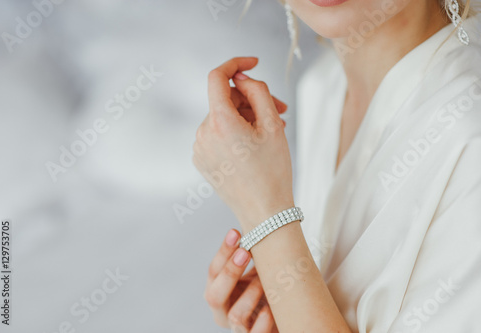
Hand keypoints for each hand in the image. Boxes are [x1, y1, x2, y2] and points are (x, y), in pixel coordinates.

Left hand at [193, 57, 293, 231]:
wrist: (264, 212)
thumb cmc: (272, 171)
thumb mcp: (273, 124)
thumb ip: (258, 90)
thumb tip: (242, 78)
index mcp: (219, 122)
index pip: (217, 77)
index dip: (236, 64)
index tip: (253, 63)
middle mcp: (202, 133)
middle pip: (226, 100)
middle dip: (252, 100)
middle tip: (280, 110)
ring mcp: (199, 148)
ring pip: (222, 117)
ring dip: (246, 117)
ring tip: (270, 131)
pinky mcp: (201, 160)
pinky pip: (217, 134)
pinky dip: (235, 132)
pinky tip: (254, 144)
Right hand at [204, 229, 277, 331]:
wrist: (286, 313)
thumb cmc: (269, 286)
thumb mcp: (258, 267)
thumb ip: (252, 251)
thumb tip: (258, 215)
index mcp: (219, 291)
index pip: (212, 272)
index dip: (222, 253)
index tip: (235, 232)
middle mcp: (223, 312)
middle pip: (214, 295)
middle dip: (229, 272)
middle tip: (245, 251)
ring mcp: (239, 329)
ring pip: (236, 315)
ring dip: (251, 294)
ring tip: (265, 279)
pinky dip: (263, 320)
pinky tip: (271, 307)